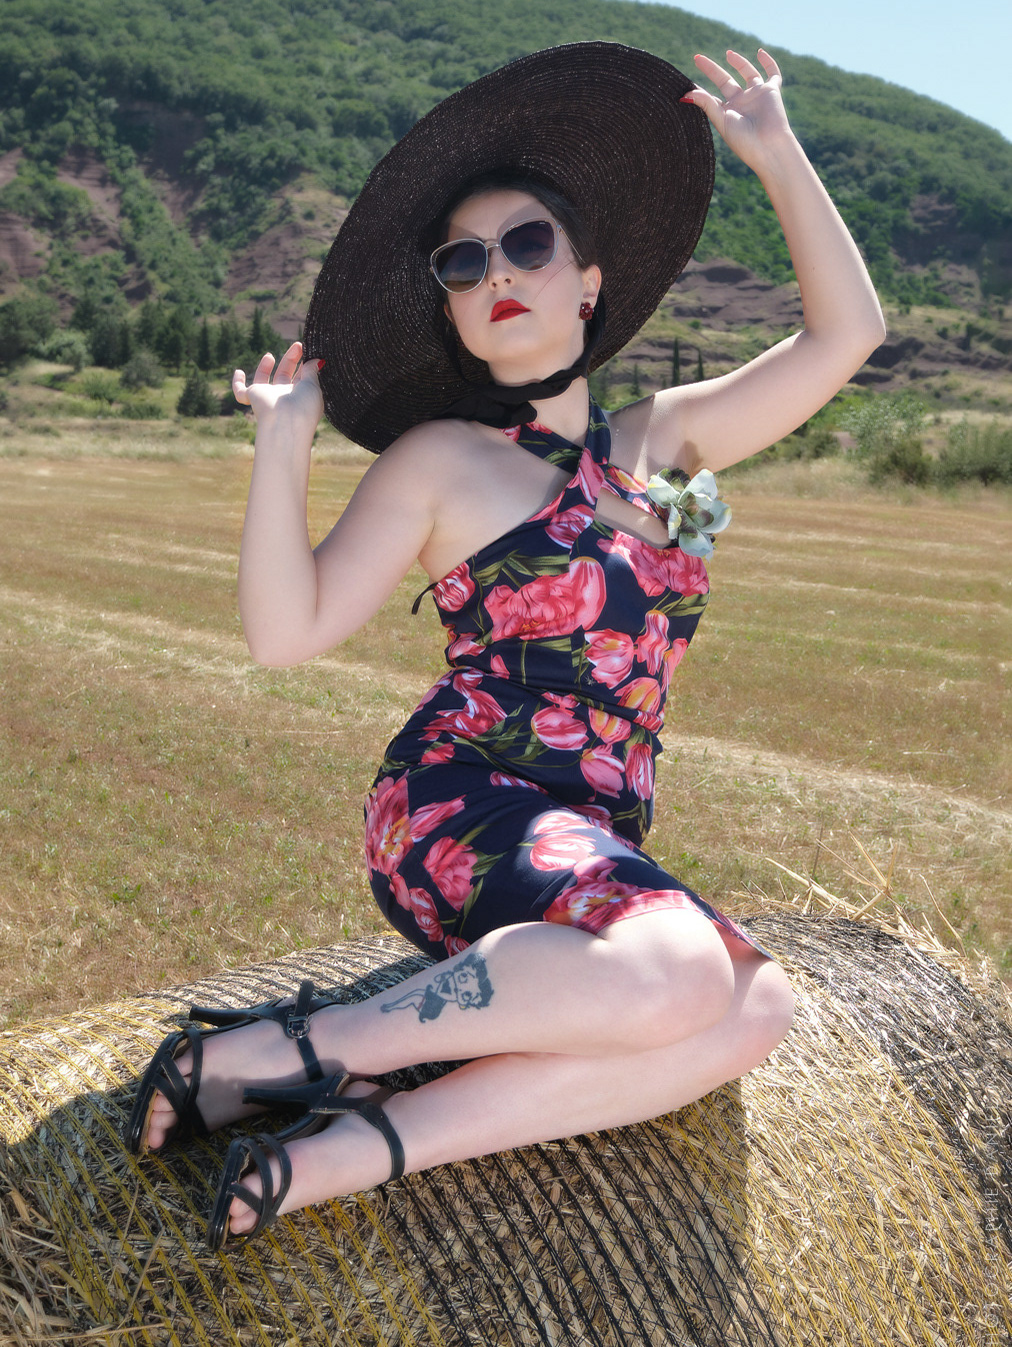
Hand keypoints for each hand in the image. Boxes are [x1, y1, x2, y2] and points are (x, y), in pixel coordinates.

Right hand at [233, 341, 323, 439]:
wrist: (286, 422)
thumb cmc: (304, 406)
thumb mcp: (314, 385)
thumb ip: (312, 371)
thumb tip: (316, 360)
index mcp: (301, 398)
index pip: (302, 379)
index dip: (305, 365)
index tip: (310, 351)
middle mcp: (284, 399)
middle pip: (284, 376)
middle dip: (290, 360)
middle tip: (298, 345)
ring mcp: (268, 398)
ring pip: (263, 381)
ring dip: (265, 367)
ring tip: (270, 355)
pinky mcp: (253, 398)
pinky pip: (241, 392)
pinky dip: (237, 383)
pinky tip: (238, 371)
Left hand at [683, 50, 793, 173]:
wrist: (768, 146)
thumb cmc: (743, 139)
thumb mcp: (721, 121)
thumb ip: (706, 104)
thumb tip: (685, 94)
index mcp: (727, 112)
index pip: (711, 97)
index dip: (699, 90)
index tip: (686, 83)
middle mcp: (741, 102)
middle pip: (725, 81)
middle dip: (712, 70)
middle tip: (697, 58)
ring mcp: (756, 95)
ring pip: (748, 73)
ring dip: (738, 62)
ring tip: (728, 54)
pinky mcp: (771, 90)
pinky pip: (772, 73)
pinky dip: (768, 62)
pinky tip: (760, 52)